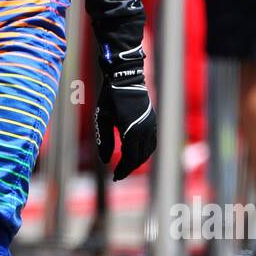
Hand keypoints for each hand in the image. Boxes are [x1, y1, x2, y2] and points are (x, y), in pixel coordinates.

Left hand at [95, 59, 156, 180]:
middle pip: (140, 158)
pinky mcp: (153, 121)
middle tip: (118, 175)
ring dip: (138, 161)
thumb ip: (103, 141)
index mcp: (132, 132)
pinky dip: (144, 151)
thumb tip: (105, 161)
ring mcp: (151, 125)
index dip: (122, 170)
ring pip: (148, 151)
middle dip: (129, 168)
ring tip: (125, 166)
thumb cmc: (110, 98)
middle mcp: (145, 130)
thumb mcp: (102, 120)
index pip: (130, 159)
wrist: (125, 78)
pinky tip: (134, 153)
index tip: (114, 177)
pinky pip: (152, 142)